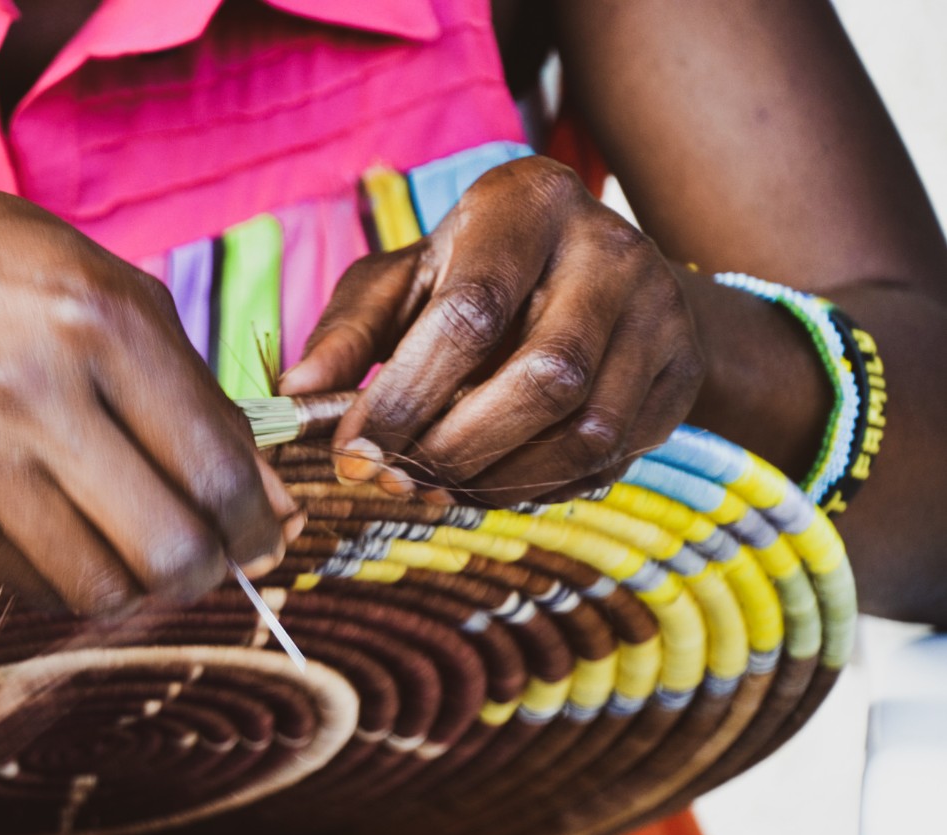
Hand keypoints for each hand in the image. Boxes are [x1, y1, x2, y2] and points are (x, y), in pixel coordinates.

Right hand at [0, 166, 295, 613]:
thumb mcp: (115, 292)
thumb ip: (201, 396)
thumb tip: (272, 504)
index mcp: (103, 323)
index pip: (217, 472)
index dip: (262, 524)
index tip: (265, 533)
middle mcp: (37, 391)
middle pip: (168, 552)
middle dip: (210, 569)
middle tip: (208, 552)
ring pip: (100, 590)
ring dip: (139, 584)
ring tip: (138, 544)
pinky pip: (32, 587)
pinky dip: (71, 578)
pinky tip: (71, 531)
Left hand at [279, 156, 703, 505]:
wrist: (601, 272)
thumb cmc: (477, 273)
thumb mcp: (408, 278)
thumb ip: (351, 328)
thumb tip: (296, 391)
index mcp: (529, 203)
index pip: (470, 312)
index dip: (405, 395)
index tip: (355, 450)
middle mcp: (610, 250)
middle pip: (541, 378)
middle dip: (453, 448)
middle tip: (393, 480)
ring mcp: (659, 314)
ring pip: (585, 431)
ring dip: (497, 480)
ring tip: (434, 488)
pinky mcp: (680, 375)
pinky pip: (611, 458)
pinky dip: (538, 489)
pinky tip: (487, 486)